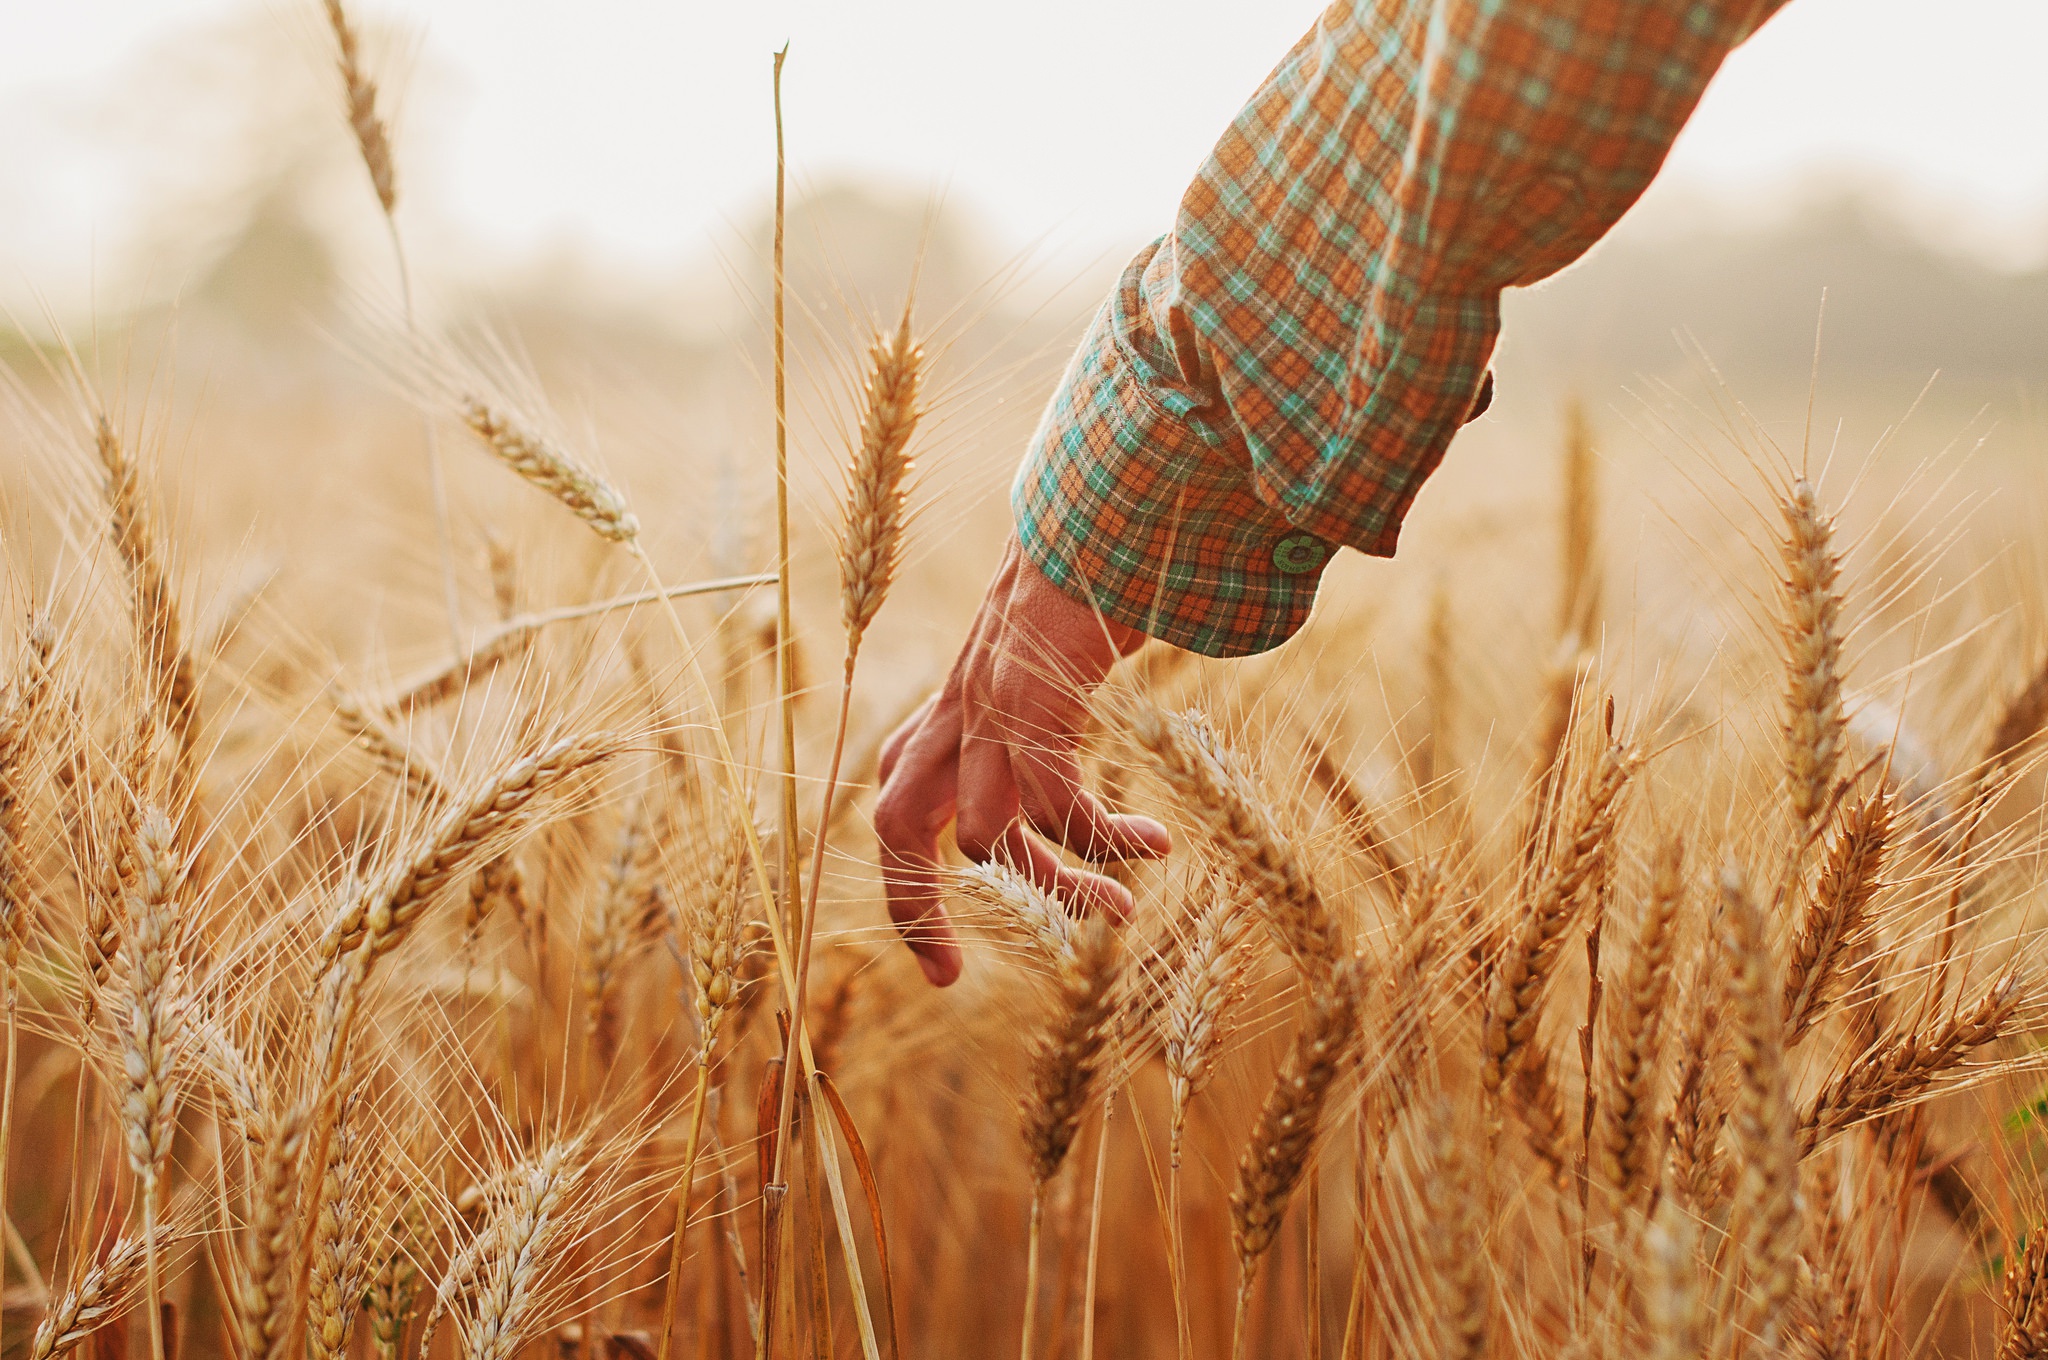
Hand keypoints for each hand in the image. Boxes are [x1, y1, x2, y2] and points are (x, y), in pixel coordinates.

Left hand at [872, 535, 1173, 984]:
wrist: (1113, 500)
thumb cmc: (1102, 578)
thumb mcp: (1060, 662)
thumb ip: (1051, 718)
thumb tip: (1078, 782)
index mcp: (954, 704)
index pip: (897, 800)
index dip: (907, 884)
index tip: (942, 959)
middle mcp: (957, 708)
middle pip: (897, 825)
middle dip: (914, 908)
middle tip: (951, 974)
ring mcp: (988, 703)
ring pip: (985, 835)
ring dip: (1052, 885)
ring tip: (1119, 912)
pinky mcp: (1033, 700)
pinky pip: (1057, 802)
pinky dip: (1103, 837)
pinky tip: (1154, 842)